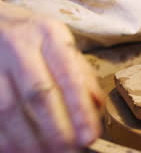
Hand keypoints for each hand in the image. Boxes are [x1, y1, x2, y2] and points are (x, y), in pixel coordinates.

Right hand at [0, 2, 103, 151]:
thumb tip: (97, 106)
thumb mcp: (60, 43)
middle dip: (56, 129)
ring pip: (9, 109)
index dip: (80, 109)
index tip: (90, 136)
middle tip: (69, 151)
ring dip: (29, 140)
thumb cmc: (32, 36)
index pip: (69, 75)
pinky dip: (4, 138)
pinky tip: (17, 150)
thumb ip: (80, 73)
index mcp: (50, 34)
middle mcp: (20, 44)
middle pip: (38, 94)